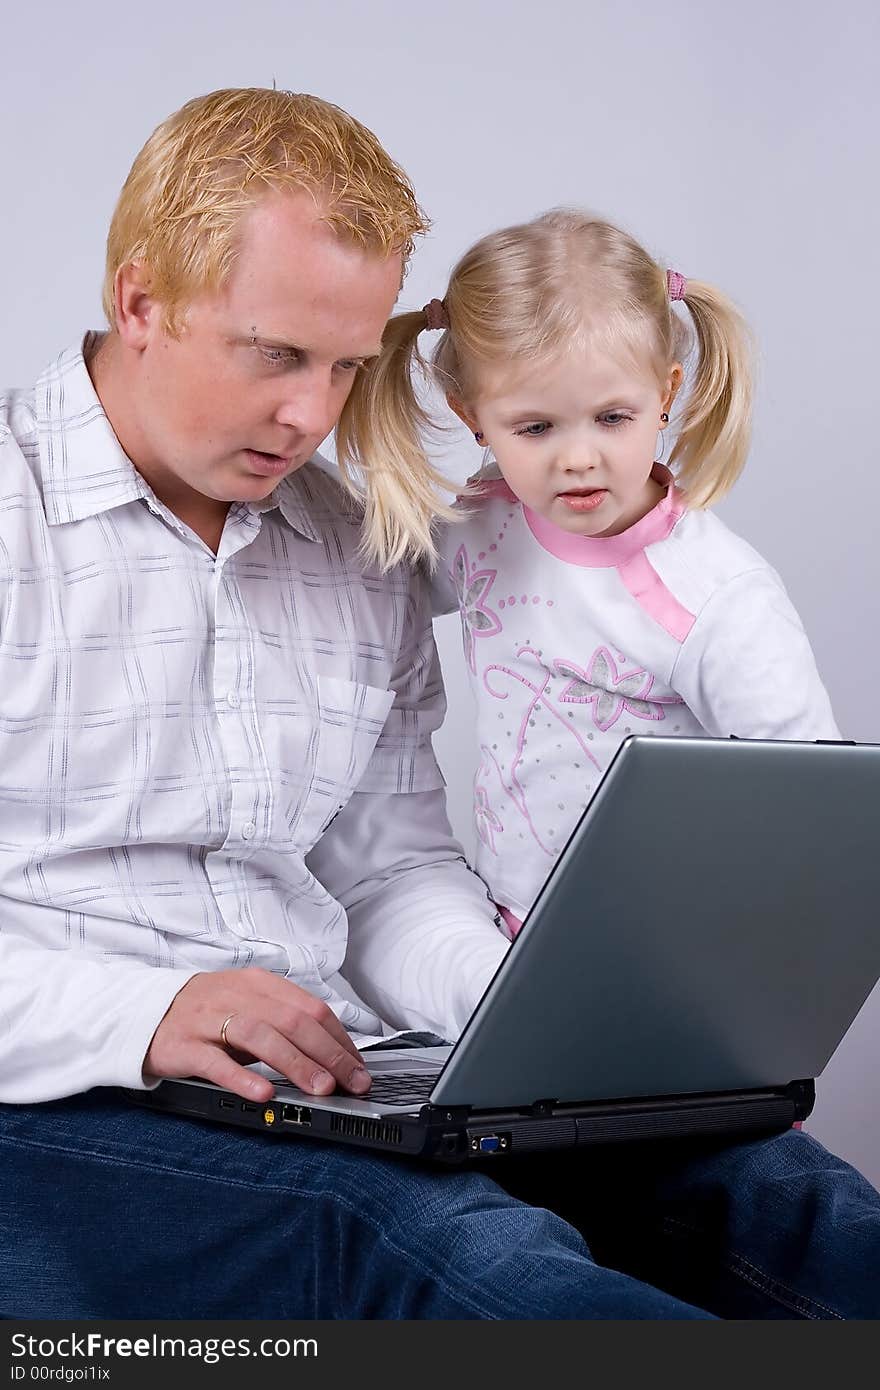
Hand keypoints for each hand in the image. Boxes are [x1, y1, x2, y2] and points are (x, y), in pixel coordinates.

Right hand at [143, 968, 370, 1101]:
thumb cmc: (206, 1014)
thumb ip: (283, 1025)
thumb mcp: (248, 1009)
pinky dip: (241, 1078)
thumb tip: (331, 1056)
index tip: (359, 1067)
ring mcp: (208, 1019)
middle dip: (328, 1053)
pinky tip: (262, 1093)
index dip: (339, 1039)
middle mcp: (237, 996)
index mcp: (259, 984)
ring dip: (295, 1063)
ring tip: (319, 1088)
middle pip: (292, 1020)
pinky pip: (214, 1061)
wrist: (143, 1012)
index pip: (310, 1007)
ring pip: (259, 1036)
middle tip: (351, 1082)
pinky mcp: (182, 1045)